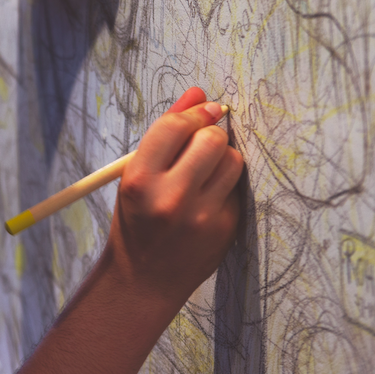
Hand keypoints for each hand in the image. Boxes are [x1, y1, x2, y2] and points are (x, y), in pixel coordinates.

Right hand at [100, 87, 242, 308]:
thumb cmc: (137, 219)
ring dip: (223, 158)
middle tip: (202, 144)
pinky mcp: (225, 230)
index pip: (174, 127)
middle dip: (210, 134)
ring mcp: (201, 217)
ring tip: (205, 173)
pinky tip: (209, 200)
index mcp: (139, 181)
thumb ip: (165, 133)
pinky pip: (238, 188)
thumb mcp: (137, 176)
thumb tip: (198, 92)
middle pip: (212, 139)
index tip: (206, 108)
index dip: (194, 112)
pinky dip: (226, 185)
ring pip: (233, 161)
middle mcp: (170, 198)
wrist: (143, 280)